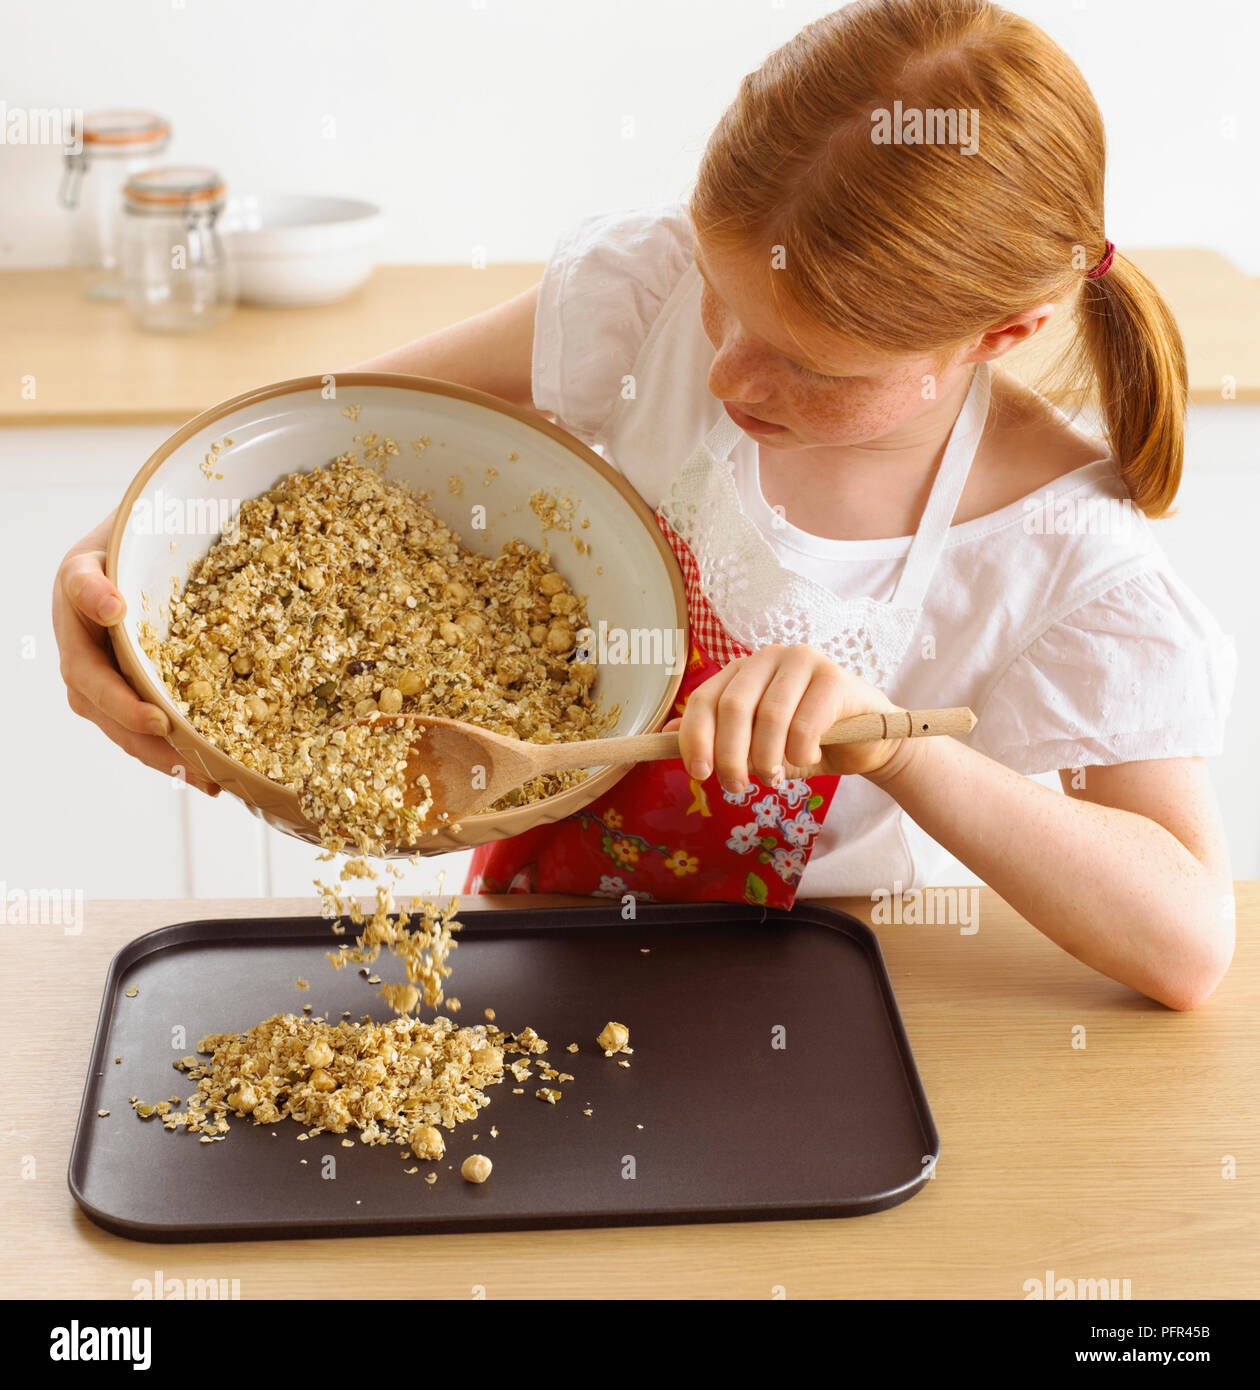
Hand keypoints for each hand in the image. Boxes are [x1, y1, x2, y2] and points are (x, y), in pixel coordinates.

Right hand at [52, 511, 220, 796]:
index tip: (159, 717)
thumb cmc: (127, 536)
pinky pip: (144, 726)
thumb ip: (96, 579)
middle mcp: (81, 656)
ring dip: (164, 758)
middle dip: (149, 742)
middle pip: (107, 713)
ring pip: (125, 729)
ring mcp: (102, 676)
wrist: (138, 536)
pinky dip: (174, 751)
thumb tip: (110, 607)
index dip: (121, 701)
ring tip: (207, 779)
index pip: (89, 673)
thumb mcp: (107, 544)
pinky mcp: (129, 687)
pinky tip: (209, 772)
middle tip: (190, 760)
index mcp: (72, 621)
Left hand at [661, 643, 904, 789]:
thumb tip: (667, 736)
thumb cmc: (807, 742)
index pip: (704, 699)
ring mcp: (802, 660)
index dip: (695, 738)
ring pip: (768, 717)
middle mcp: (768, 657)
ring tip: (774, 777)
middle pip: (732, 707)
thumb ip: (716, 738)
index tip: (698, 774)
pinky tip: (808, 758)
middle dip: (730, 756)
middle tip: (737, 788)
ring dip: (767, 758)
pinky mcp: (834, 676)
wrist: (867, 743)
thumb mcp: (756, 746)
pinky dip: (800, 753)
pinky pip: (804, 724)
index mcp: (742, 670)